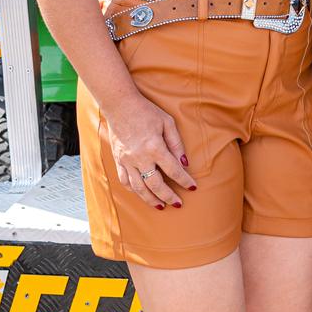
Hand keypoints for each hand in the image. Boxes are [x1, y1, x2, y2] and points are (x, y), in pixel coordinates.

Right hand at [106, 92, 196, 207]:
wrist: (120, 105)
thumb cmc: (146, 111)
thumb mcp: (167, 123)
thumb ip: (177, 144)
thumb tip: (184, 163)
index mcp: (155, 147)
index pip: (173, 170)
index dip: (185, 181)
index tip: (193, 187)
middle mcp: (140, 157)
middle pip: (156, 184)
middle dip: (168, 196)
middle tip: (178, 204)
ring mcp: (127, 160)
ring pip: (139, 187)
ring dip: (150, 199)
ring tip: (161, 206)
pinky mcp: (118, 160)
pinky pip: (125, 180)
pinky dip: (134, 190)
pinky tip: (142, 194)